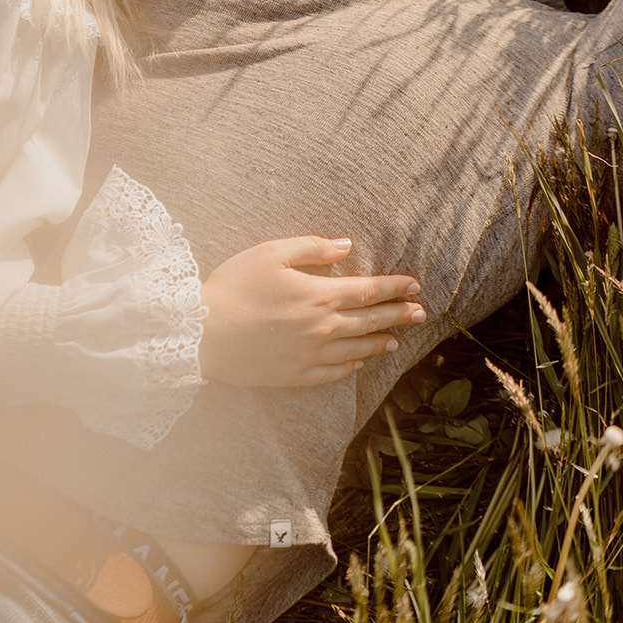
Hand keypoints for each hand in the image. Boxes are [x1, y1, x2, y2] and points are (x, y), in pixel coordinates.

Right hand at [198, 237, 424, 387]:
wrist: (202, 334)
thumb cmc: (234, 287)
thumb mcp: (270, 253)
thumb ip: (313, 249)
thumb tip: (347, 246)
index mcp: (319, 295)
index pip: (368, 291)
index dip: (394, 287)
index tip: (415, 285)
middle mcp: (322, 328)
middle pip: (370, 321)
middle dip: (398, 316)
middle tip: (420, 314)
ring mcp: (311, 355)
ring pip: (357, 349)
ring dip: (380, 343)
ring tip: (396, 340)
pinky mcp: (296, 375)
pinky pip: (334, 372)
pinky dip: (351, 366)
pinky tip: (358, 361)